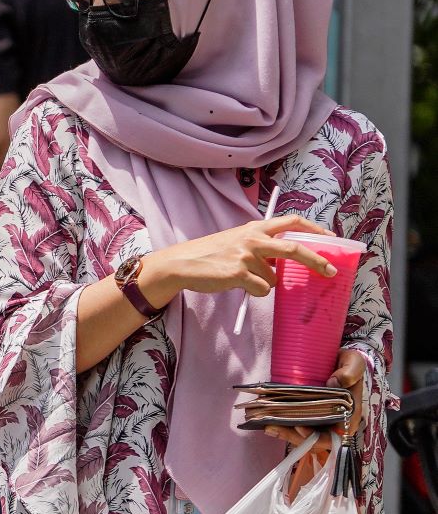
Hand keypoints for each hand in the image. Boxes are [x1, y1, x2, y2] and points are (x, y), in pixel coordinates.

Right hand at [141, 215, 335, 307]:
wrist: (183, 264)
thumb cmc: (211, 255)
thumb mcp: (238, 241)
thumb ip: (262, 247)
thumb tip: (286, 264)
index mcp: (255, 228)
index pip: (292, 222)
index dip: (315, 229)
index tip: (331, 239)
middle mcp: (253, 238)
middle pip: (295, 249)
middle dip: (317, 261)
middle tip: (331, 272)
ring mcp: (246, 255)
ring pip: (275, 278)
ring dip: (264, 283)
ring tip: (243, 278)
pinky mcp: (238, 273)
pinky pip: (262, 289)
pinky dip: (254, 291)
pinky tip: (237, 285)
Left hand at [267, 349, 367, 451]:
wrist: (338, 359)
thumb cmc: (349, 363)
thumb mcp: (354, 362)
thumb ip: (351, 371)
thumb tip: (335, 383)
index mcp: (349, 416)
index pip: (334, 437)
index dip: (317, 438)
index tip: (299, 427)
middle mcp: (334, 422)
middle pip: (313, 440)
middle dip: (292, 436)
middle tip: (271, 427)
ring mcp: (319, 419)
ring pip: (301, 434)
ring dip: (283, 432)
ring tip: (265, 424)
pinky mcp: (307, 412)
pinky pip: (294, 424)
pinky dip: (281, 423)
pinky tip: (266, 418)